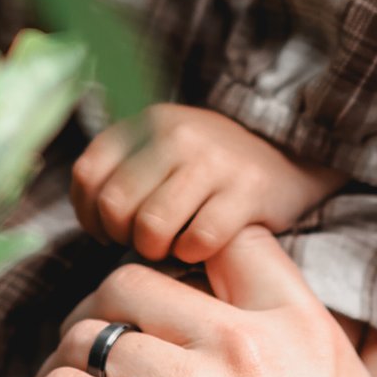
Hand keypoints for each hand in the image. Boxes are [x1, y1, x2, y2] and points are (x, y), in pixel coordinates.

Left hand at [71, 101, 342, 267]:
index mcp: (148, 122)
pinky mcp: (248, 191)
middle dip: (123, 236)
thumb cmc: (209, 169)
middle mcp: (177, 134)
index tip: (109, 229)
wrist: (288, 155)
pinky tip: (201, 245)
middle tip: (144, 241)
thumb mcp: (161, 150)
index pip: (87, 175)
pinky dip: (194, 254)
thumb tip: (88, 215)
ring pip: (152, 227)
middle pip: (115, 206)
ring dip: (157, 250)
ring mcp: (213, 161)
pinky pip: (199, 241)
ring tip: (171, 244)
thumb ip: (121, 169)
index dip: (90, 214)